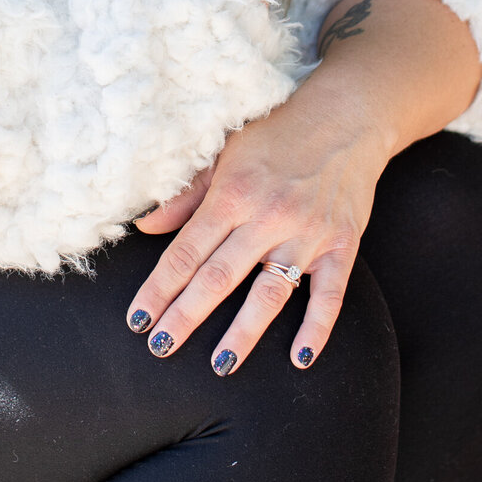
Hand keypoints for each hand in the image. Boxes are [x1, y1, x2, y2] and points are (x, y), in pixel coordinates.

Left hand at [124, 77, 388, 373]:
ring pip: (269, 294)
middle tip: (160, 347)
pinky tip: (300, 358)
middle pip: (219, 277)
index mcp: (232, 193)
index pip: (187, 250)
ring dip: (244, 333)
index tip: (138, 319)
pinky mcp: (341, 245)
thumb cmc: (275, 133)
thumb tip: (145, 225)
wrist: (344, 116)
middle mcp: (267, 217)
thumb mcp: (223, 152)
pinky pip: (330, 295)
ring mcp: (307, 234)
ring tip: (220, 365)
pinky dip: (317, 328)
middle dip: (187, 316)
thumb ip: (185, 193)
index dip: (160, 288)